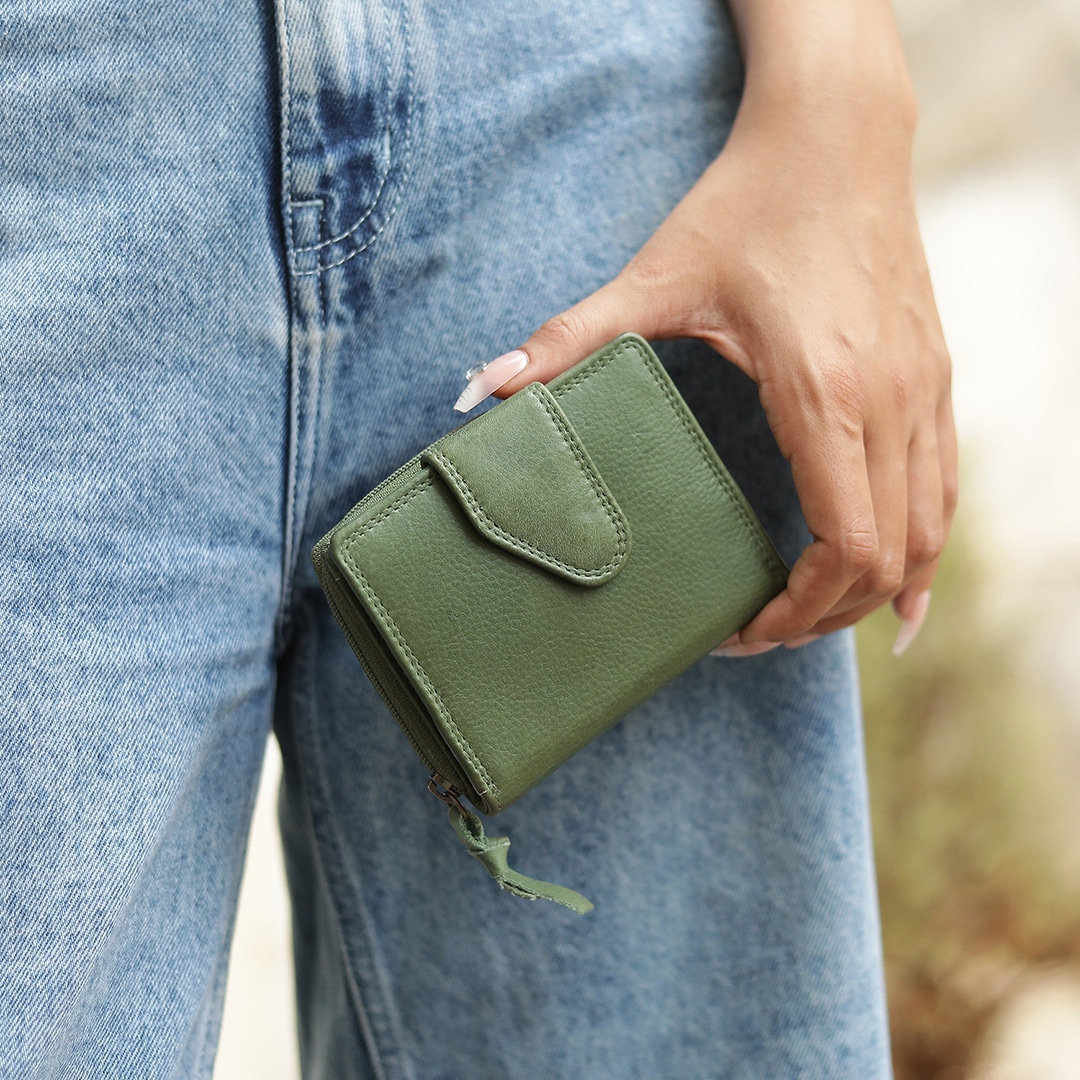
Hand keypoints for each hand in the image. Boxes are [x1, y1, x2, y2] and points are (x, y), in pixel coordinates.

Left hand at [487, 45, 956, 653]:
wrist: (838, 135)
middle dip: (827, 615)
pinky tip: (900, 583)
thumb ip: (568, 340)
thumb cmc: (750, 203)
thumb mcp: (656, 276)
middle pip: (889, 558)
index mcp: (824, 392)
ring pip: (930, 533)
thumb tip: (482, 392)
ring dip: (879, 592)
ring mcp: (923, 389)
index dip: (798, 609)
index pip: (845, 545)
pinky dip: (923, 548)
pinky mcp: (933, 376)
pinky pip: (945, 488)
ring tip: (819, 619)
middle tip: (763, 632)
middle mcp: (890, 400)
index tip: (744, 628)